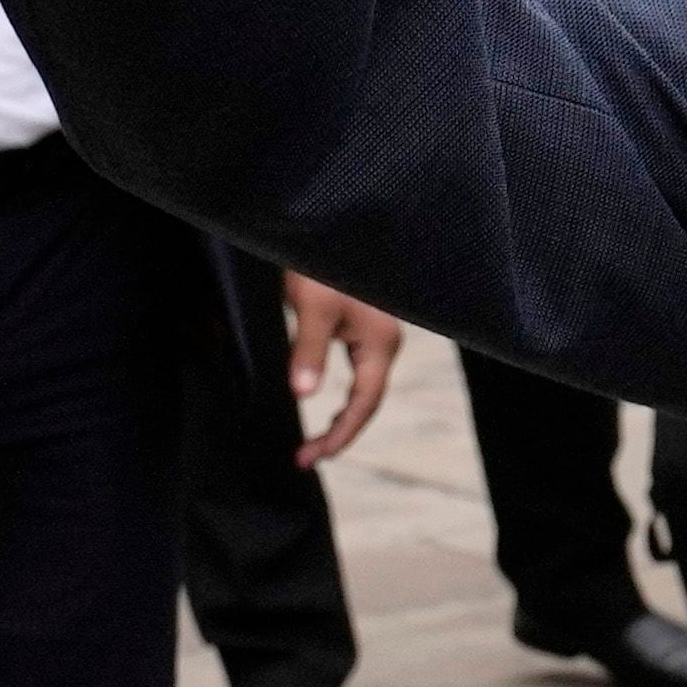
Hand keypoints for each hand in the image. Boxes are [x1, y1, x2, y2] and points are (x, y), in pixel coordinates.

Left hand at [282, 270, 401, 467]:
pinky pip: (358, 371)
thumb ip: (309, 351)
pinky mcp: (362, 324)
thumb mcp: (312, 306)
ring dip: (342, 416)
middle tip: (306, 457)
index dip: (341, 434)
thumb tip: (303, 395)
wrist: (328, 228)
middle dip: (340, 432)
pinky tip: (325, 399)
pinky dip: (343, 395)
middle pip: (368, 400)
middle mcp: (383, 341)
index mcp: (379, 342)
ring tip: (315, 441)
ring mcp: (375, 333)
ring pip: (363, 386)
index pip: (365, 402)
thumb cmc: (322, 264)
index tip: (312, 457)